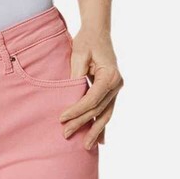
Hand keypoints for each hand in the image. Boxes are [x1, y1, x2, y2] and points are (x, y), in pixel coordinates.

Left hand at [60, 29, 123, 150]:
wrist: (97, 32)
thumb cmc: (86, 41)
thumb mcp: (78, 55)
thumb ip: (75, 76)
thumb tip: (69, 97)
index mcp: (111, 75)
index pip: (92, 99)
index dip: (77, 110)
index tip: (61, 118)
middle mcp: (117, 84)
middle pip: (98, 109)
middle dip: (82, 123)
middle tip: (66, 135)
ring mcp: (116, 89)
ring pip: (105, 114)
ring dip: (95, 130)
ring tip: (86, 146)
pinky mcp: (111, 91)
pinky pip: (106, 110)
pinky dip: (102, 124)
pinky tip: (100, 140)